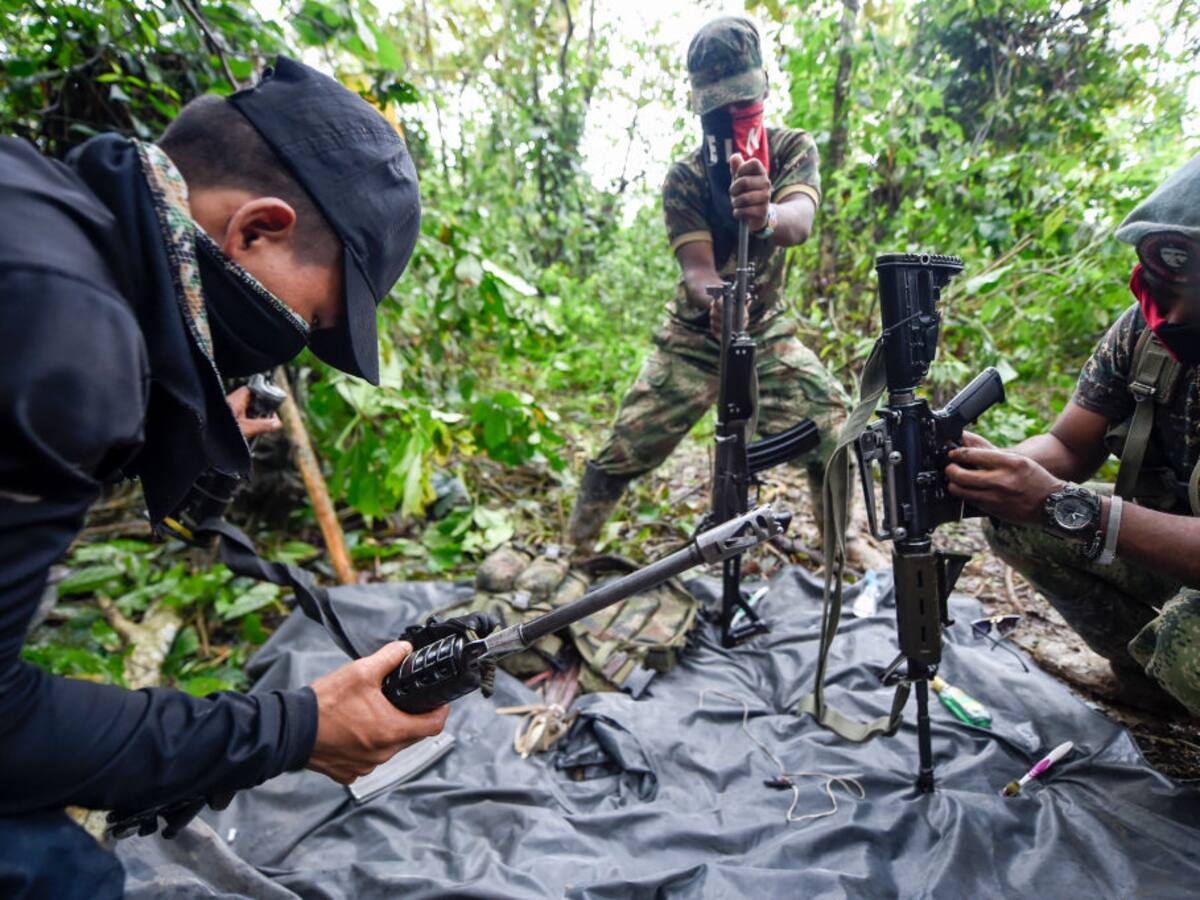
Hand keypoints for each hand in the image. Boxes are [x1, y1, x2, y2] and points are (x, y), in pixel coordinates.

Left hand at [226, 386, 281, 439]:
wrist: (204, 443)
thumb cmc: (221, 433)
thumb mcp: (247, 429)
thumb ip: (264, 425)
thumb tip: (277, 423)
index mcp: (235, 399)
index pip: (251, 389)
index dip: (262, 395)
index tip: (270, 405)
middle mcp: (230, 403)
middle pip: (250, 401)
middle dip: (260, 410)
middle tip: (266, 420)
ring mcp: (227, 412)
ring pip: (245, 411)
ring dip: (253, 419)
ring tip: (256, 429)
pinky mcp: (224, 421)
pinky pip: (239, 419)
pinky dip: (246, 424)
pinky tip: (247, 433)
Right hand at [306, 641, 448, 783]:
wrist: (290, 730)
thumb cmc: (324, 705)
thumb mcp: (361, 672)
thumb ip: (389, 658)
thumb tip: (405, 650)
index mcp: (391, 731)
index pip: (434, 726)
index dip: (440, 711)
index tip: (438, 702)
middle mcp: (382, 754)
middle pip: (412, 736)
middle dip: (409, 718)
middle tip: (399, 702)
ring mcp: (365, 767)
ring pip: (389, 748)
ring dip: (386, 731)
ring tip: (369, 713)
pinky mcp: (349, 773)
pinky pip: (368, 759)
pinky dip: (366, 745)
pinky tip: (353, 730)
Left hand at [728, 152, 770, 231]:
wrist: (757, 214)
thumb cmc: (746, 192)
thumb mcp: (739, 179)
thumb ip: (736, 168)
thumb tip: (734, 156)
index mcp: (761, 172)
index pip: (754, 163)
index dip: (741, 169)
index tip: (738, 177)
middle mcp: (766, 183)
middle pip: (744, 182)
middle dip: (733, 189)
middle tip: (734, 194)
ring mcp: (766, 198)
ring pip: (743, 198)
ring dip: (735, 202)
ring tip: (737, 203)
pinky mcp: (762, 212)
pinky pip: (743, 211)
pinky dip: (737, 213)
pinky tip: (740, 212)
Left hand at [944, 431, 1064, 525]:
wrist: (1052, 504)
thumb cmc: (1034, 478)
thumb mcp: (1019, 460)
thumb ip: (994, 456)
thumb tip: (967, 450)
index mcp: (1009, 463)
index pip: (972, 455)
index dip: (957, 454)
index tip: (952, 454)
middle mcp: (1001, 480)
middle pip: (961, 475)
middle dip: (950, 470)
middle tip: (950, 468)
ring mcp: (996, 497)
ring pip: (961, 491)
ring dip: (953, 485)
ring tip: (955, 481)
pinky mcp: (993, 510)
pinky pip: (970, 501)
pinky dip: (965, 495)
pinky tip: (967, 491)